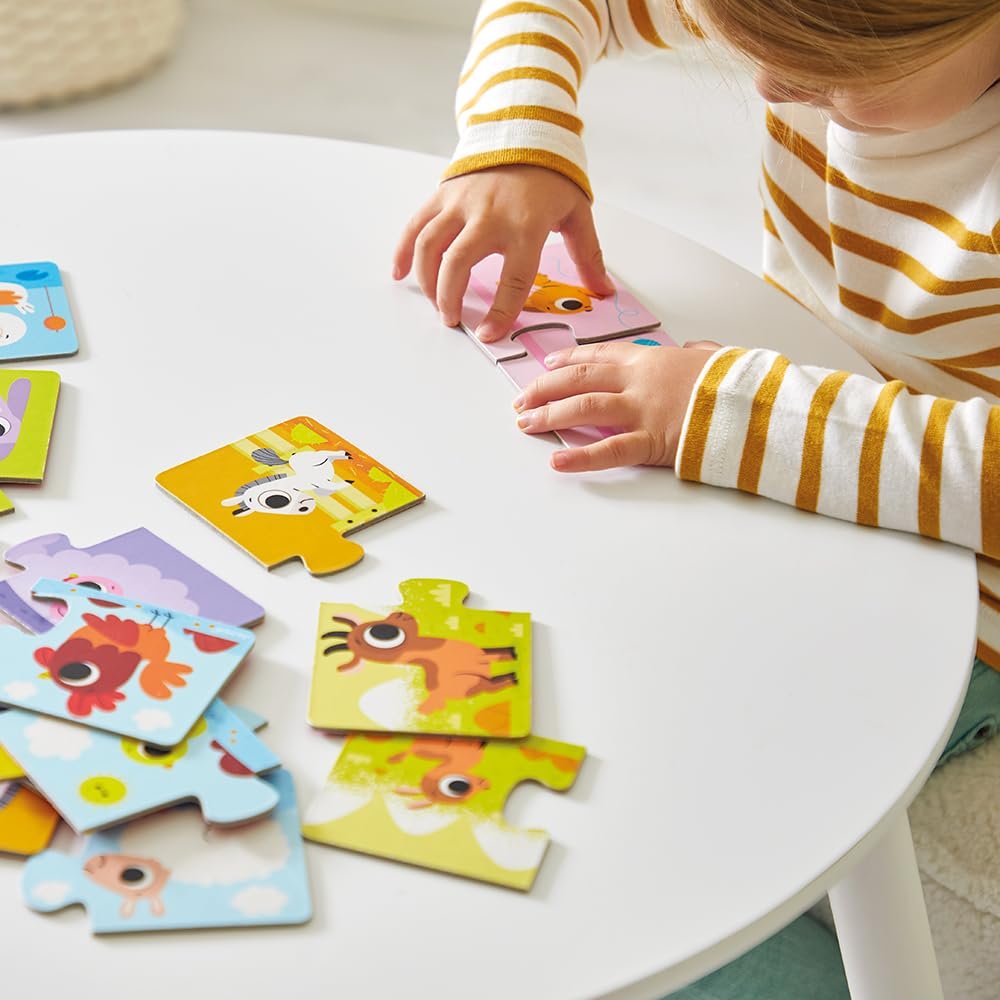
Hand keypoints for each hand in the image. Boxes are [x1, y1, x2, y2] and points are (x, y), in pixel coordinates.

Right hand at [392, 165, 614, 342]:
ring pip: (430, 246)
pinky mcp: (443, 194)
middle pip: (457, 263)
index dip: (499, 312)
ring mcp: (461, 203)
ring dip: (427, 281)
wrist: (525, 128)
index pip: (512, 279)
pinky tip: (400, 274)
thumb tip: (604, 290)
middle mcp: (489, 215)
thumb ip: (587, 255)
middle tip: (453, 320)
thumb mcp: (577, 213)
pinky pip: (416, 225)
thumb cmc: (551, 177)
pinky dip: (403, 251)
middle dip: (449, 299)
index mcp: (526, 226)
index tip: (488, 335)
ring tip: (435, 304)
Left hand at [512, 340, 722, 471]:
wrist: (759, 402)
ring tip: (525, 424)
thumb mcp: (716, 358)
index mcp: (652, 359)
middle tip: (522, 400)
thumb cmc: (739, 382)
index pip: (599, 354)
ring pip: (583, 408)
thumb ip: (698, 354)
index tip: (547, 366)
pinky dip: (579, 457)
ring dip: (549, 416)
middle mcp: (639, 380)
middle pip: (579, 379)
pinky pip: (608, 450)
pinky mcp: (651, 441)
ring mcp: (642, 410)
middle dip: (544, 389)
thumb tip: (695, 349)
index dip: (568, 360)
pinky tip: (557, 461)